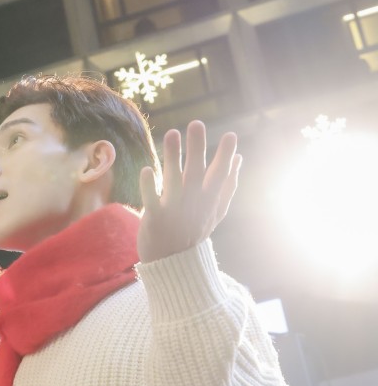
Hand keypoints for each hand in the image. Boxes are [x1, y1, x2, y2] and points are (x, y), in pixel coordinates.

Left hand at [138, 121, 240, 263]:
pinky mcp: (154, 218)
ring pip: (174, 180)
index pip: (220, 174)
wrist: (172, 262)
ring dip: (173, 158)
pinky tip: (146, 169)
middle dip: (197, 148)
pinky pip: (151, 200)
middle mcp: (193, 202)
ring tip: (172, 133)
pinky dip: (149, 187)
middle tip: (196, 124)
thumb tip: (239, 158)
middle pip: (197, 172)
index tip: (230, 135)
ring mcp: (174, 209)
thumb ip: (228, 185)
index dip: (225, 155)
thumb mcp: (217, 210)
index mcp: (209, 199)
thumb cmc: (193, 231)